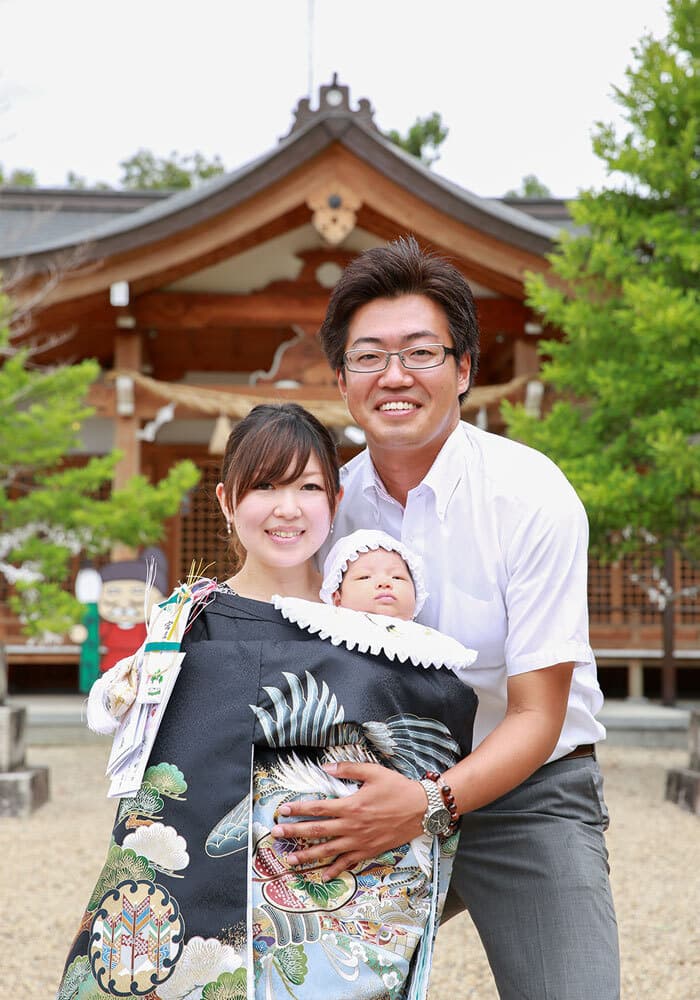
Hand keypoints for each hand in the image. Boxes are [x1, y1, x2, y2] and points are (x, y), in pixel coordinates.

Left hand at [271, 761, 426, 879]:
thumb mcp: (373, 772)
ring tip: (290, 860)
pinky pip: (348, 863)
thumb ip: (347, 769)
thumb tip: (324, 767)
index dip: (298, 809)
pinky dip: (335, 871)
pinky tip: (322, 876)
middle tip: (276, 834)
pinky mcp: (368, 851)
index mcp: (350, 805)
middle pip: (317, 831)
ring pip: (328, 851)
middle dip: (294, 832)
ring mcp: (359, 841)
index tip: (282, 810)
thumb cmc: (397, 788)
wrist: (421, 809)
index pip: (318, 808)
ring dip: (307, 856)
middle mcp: (351, 826)